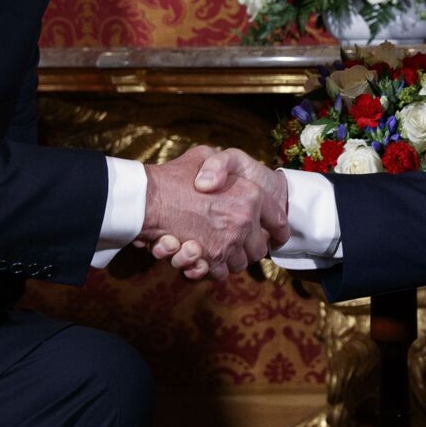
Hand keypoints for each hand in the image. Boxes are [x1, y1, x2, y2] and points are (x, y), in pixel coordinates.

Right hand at [142, 146, 284, 280]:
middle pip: (259, 248)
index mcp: (251, 195)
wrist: (146, 198)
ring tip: (217, 248)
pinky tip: (202, 258)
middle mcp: (244, 221)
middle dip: (250, 247)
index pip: (278, 219)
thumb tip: (231, 181)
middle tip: (239, 241)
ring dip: (230, 259)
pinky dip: (211, 269)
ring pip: (239, 263)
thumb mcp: (204, 154)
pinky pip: (219, 272)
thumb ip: (222, 164)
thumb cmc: (176, 173)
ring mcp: (228, 242)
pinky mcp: (210, 260)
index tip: (278, 234)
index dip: (279, 227)